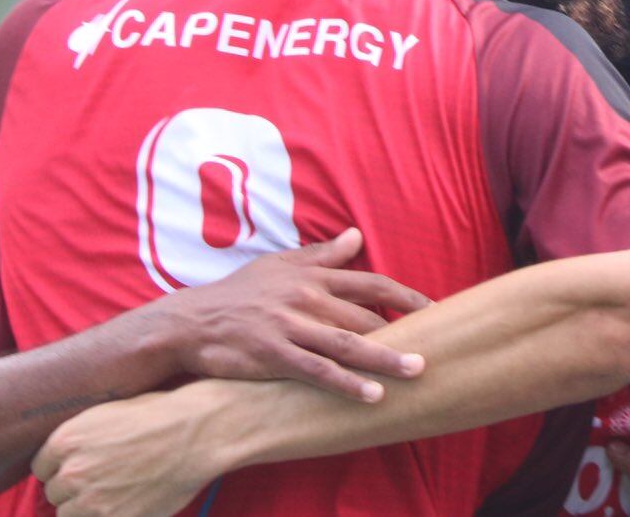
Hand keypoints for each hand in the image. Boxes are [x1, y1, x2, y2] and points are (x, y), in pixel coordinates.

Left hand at [35, 392, 216, 516]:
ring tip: (114, 493)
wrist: (197, 434)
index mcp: (67, 440)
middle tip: (103, 479)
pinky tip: (126, 502)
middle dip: (74, 488)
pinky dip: (108, 515)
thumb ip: (79, 440)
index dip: (61, 467)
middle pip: (55, 492)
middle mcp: (73, 471)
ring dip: (86, 507)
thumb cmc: (160, 416)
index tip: (79, 467)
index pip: (41, 467)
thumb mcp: (109, 414)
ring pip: (69, 514)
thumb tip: (67, 460)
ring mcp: (92, 501)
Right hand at [153, 227, 429, 398]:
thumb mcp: (280, 264)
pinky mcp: (274, 355)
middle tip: (437, 347)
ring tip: (417, 369)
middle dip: (403, 332)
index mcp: (312, 276)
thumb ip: (322, 254)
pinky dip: (347, 383)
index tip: (434, 308)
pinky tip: (372, 394)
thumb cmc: (239, 293)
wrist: (191, 322)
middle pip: (365, 316)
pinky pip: (318, 371)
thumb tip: (357, 235)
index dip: (405, 295)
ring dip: (385, 357)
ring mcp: (290, 327)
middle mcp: (306, 298)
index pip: (370, 282)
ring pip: (347, 344)